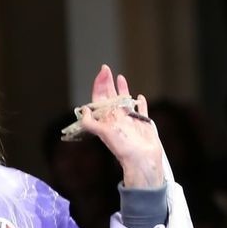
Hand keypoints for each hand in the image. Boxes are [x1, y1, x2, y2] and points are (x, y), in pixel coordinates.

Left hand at [73, 65, 164, 188]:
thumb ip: (92, 123)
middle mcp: (117, 117)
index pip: (100, 98)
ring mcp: (130, 119)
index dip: (99, 84)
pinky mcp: (143, 122)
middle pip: (110, 96)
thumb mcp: (104, 133)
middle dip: (107, 82)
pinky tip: (139, 96)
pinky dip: (141, 102)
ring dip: (122, 89)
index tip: (102, 72)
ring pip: (124, 101)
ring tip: (120, 77)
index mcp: (107, 119)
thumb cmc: (123, 147)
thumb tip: (84, 110)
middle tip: (106, 68)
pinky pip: (142, 109)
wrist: (142, 159)